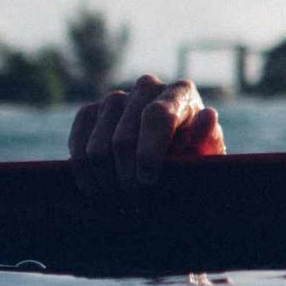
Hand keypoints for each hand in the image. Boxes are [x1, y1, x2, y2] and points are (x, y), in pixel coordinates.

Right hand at [69, 75, 226, 192]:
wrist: (172, 151)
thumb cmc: (194, 153)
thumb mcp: (208, 151)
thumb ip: (208, 138)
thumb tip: (207, 116)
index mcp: (180, 93)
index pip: (156, 116)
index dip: (148, 152)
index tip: (148, 180)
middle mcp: (147, 88)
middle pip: (123, 137)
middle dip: (127, 175)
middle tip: (135, 198)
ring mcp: (115, 98)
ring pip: (98, 145)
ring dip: (105, 177)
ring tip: (118, 197)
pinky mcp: (91, 111)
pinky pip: (77, 141)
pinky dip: (83, 169)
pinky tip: (96, 186)